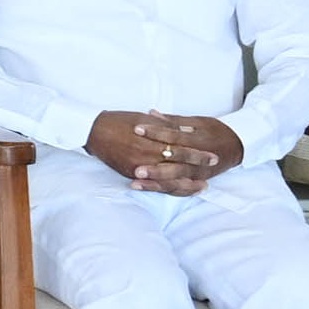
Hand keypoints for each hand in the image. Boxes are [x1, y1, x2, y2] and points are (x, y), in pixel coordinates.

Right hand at [82, 111, 239, 193]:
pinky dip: (168, 188)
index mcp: (153, 138)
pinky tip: (179, 190)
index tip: (213, 155)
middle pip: (178, 165)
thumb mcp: (145, 118)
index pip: (182, 147)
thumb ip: (167, 126)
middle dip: (197, 168)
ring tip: (201, 186)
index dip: (198, 153)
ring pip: (168, 180)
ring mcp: (140, 167)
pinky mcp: (132, 174)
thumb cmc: (120, 120)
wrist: (94, 130)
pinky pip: (154, 185)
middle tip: (213, 173)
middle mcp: (148, 155)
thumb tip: (188, 130)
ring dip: (186, 184)